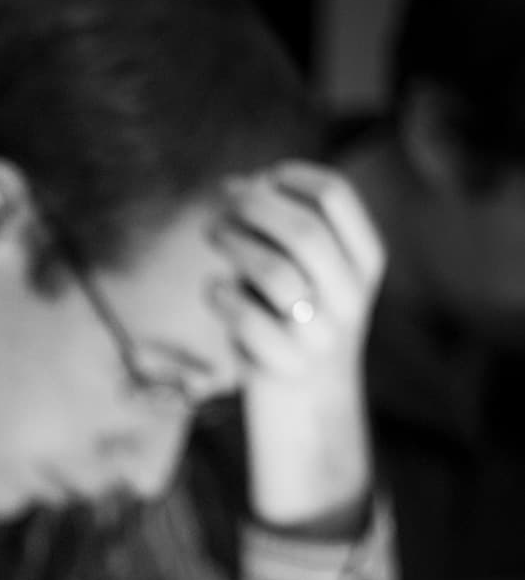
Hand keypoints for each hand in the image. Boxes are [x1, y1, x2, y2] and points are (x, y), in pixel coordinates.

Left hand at [211, 161, 385, 528]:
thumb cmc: (293, 317)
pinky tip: (217, 290)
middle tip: (223, 201)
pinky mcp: (283, 365)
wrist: (306, 403)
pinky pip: (240, 315)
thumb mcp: (307, 269)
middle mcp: (351, 296)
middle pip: (303, 229)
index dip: (291, 176)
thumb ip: (279, 229)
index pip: (337, 196)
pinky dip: (219, 293)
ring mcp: (320, 334)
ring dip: (231, 242)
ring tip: (214, 234)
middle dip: (253, 205)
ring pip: (272, 271)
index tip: (262, 176)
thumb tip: (235, 185)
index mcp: (365, 261)